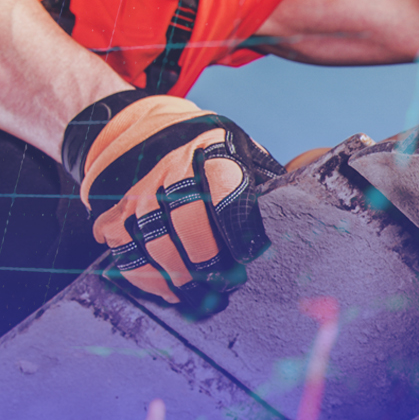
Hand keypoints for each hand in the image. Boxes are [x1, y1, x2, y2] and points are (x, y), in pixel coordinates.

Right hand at [63, 92, 283, 316]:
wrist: (150, 127)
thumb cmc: (209, 151)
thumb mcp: (241, 150)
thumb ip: (263, 179)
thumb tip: (302, 211)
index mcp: (212, 149)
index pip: (224, 189)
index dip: (236, 229)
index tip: (247, 257)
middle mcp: (173, 165)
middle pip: (186, 221)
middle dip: (204, 259)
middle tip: (220, 283)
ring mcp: (142, 188)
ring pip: (153, 240)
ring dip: (174, 275)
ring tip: (194, 292)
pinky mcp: (116, 207)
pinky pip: (123, 247)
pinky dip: (141, 275)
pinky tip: (164, 288)